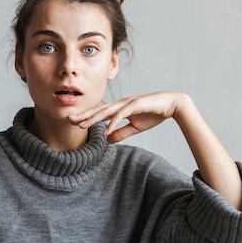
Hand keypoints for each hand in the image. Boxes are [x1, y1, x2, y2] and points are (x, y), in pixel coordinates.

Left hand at [69, 91, 188, 142]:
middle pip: (99, 110)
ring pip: (106, 111)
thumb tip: (107, 140)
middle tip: (69, 120)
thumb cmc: (153, 114)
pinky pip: (121, 115)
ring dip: (93, 118)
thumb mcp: (135, 127)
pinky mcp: (136, 105)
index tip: (74, 122)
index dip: (87, 117)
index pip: (99, 113)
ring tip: (82, 125)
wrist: (172, 105)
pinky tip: (105, 130)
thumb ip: (121, 133)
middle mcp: (121, 104)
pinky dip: (113, 122)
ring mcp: (127, 103)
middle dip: (84, 115)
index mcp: (119, 108)